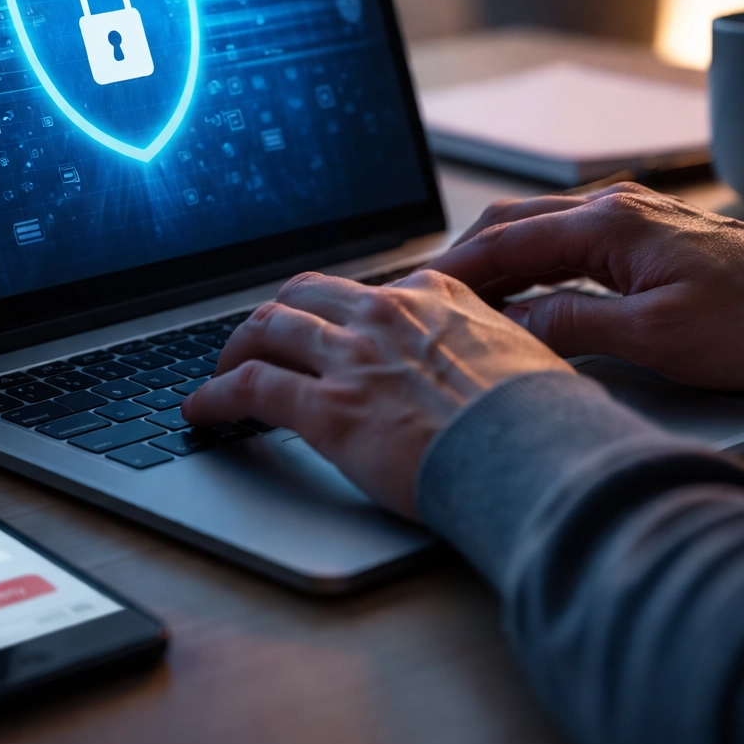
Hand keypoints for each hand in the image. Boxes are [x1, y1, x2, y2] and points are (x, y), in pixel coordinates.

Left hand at [179, 270, 569, 517]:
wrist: (535, 454)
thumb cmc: (541, 419)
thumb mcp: (527, 359)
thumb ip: (491, 351)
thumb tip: (497, 374)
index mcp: (436, 296)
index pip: (367, 289)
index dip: (337, 310)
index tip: (328, 328)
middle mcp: (387, 313)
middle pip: (304, 292)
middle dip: (276, 315)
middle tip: (262, 340)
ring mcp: (353, 356)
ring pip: (268, 327)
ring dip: (237, 347)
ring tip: (223, 370)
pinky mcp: (328, 406)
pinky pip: (252, 387)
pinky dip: (216, 395)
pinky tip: (203, 411)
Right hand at [427, 183, 743, 390]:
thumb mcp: (659, 339)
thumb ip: (574, 326)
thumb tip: (508, 328)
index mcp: (610, 224)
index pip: (502, 245)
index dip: (447, 274)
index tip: (404, 299)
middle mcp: (615, 207)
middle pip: (509, 225)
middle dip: (458, 262)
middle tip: (417, 301)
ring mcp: (634, 216)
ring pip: (538, 230)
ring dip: (494, 261)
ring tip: (457, 301)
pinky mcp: (652, 235)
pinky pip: (569, 240)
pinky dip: (531, 263)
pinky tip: (524, 293)